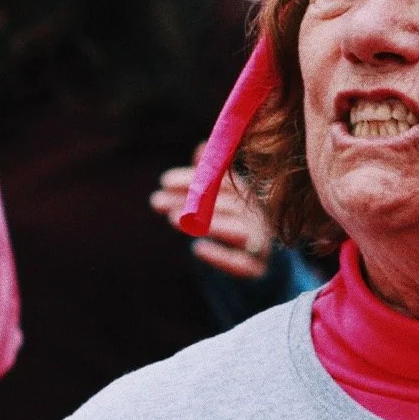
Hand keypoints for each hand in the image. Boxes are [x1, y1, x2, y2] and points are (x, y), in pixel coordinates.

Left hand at [151, 151, 274, 280]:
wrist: (256, 271)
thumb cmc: (232, 231)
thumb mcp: (221, 202)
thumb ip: (210, 178)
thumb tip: (201, 147)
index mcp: (249, 197)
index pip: (225, 182)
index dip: (193, 179)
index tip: (163, 181)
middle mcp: (259, 217)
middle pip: (228, 205)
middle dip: (191, 201)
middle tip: (157, 202)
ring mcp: (261, 244)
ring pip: (239, 232)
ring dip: (208, 224)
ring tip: (173, 220)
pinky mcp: (258, 270)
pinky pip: (242, 263)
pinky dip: (221, 256)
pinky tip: (198, 249)